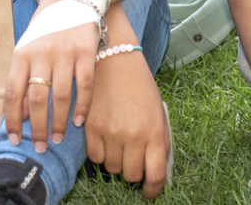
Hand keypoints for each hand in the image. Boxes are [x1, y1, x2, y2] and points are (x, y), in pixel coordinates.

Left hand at [3, 12, 99, 152]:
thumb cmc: (47, 29)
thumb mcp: (28, 50)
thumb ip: (24, 80)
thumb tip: (21, 116)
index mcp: (22, 53)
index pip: (13, 92)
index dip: (12, 119)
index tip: (15, 139)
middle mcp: (42, 53)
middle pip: (38, 98)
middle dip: (37, 128)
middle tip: (40, 147)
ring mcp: (65, 52)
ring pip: (61, 95)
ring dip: (59, 122)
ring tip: (57, 138)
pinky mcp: (86, 51)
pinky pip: (85, 85)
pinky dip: (82, 106)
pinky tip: (78, 121)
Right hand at [84, 50, 169, 198]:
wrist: (114, 59)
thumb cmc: (139, 85)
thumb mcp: (158, 111)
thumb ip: (160, 141)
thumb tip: (158, 171)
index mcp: (154, 131)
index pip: (156, 176)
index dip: (153, 190)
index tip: (149, 192)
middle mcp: (133, 136)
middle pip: (131, 175)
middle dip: (134, 173)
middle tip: (132, 159)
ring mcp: (111, 133)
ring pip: (112, 168)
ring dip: (116, 161)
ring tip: (119, 143)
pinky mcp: (91, 129)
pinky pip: (95, 158)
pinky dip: (100, 154)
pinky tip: (105, 138)